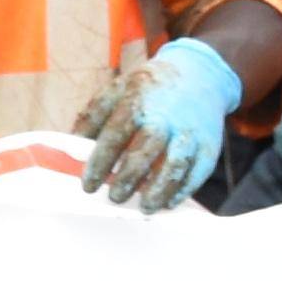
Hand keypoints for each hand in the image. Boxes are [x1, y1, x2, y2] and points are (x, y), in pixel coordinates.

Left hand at [74, 36, 239, 209]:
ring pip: (175, 165)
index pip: (115, 135)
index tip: (87, 186)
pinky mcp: (209, 145)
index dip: (100, 163)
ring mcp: (190, 132)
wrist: (199, 74)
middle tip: (114, 198)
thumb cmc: (148, 89)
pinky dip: (183, 190)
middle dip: (128, 179)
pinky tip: (168, 202)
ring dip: (159, 191)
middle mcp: (166, 117)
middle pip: (145, 152)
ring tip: (145, 208)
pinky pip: (197, 172)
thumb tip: (71, 149)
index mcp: (138, 101)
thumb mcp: (116, 90)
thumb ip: (92, 118)